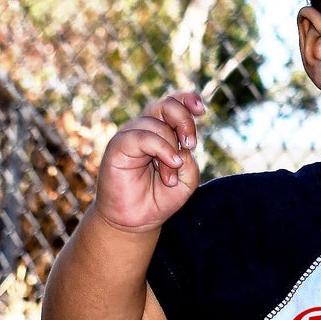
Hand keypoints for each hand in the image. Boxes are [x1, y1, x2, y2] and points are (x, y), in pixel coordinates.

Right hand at [94, 89, 206, 234]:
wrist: (136, 220)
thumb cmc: (160, 198)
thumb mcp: (186, 180)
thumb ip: (189, 160)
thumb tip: (180, 146)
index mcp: (163, 132)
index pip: (174, 103)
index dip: (187, 99)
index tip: (202, 109)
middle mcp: (146, 129)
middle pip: (165, 103)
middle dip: (184, 119)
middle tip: (190, 144)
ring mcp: (131, 136)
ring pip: (156, 123)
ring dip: (171, 151)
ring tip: (170, 178)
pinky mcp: (118, 146)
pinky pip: (142, 136)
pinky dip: (161, 149)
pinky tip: (170, 165)